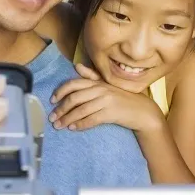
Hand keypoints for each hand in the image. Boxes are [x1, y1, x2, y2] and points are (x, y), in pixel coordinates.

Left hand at [49, 63, 163, 132]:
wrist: (142, 111)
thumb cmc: (124, 98)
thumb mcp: (108, 85)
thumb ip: (92, 76)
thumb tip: (77, 66)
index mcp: (98, 82)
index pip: (74, 84)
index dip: (60, 91)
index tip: (52, 101)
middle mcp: (101, 89)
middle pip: (74, 98)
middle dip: (60, 109)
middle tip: (52, 118)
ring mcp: (106, 101)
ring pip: (81, 110)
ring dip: (67, 119)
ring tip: (58, 126)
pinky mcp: (111, 113)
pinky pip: (91, 119)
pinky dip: (80, 124)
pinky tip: (73, 128)